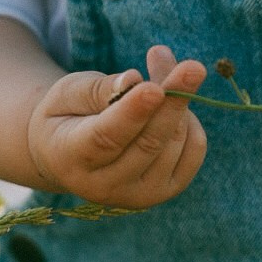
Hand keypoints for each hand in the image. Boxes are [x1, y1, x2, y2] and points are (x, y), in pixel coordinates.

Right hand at [26, 44, 206, 208]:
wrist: (70, 156)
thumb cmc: (67, 114)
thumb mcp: (68, 92)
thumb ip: (98, 88)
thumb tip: (133, 81)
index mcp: (71, 158)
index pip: (106, 138)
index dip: (132, 113)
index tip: (155, 89)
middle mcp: (105, 186)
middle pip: (148, 143)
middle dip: (173, 101)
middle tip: (194, 66)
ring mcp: (139, 195)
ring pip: (174, 142)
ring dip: (178, 101)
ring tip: (159, 75)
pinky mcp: (167, 190)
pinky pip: (194, 149)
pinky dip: (191, 121)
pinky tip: (170, 107)